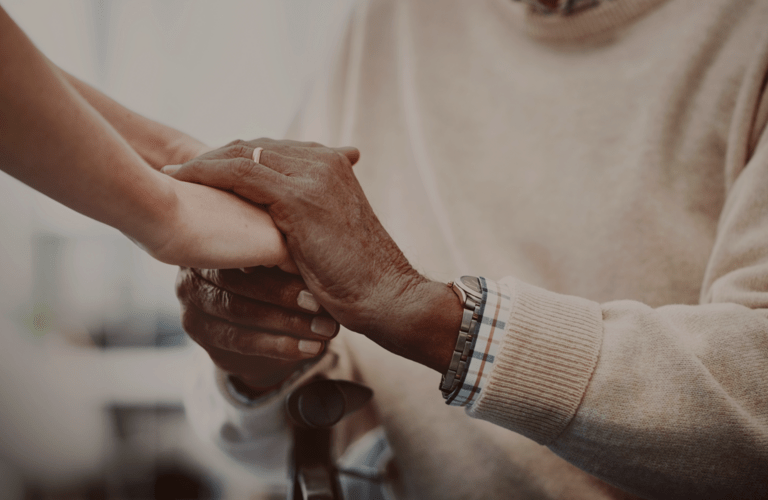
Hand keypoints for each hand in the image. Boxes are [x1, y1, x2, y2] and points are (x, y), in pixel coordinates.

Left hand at [165, 139, 461, 372]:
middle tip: (182, 171)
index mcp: (333, 166)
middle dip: (216, 157)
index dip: (235, 157)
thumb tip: (275, 225)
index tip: (204, 170)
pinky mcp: (300, 198)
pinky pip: (241, 174)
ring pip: (244, 154)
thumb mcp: (330, 234)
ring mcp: (314, 176)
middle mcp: (325, 161)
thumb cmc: (357, 277)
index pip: (272, 149)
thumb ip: (306, 215)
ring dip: (204, 163)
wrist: (385, 297)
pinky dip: (208, 174)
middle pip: (254, 145)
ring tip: (174, 176)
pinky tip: (182, 183)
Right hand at [176, 266, 339, 390]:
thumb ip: (288, 254)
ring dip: (287, 326)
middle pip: (236, 286)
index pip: (240, 253)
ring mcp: (191, 307)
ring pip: (239, 315)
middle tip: (322, 309)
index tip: (316, 285)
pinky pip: (240, 343)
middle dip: (285, 298)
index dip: (278, 270)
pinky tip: (310, 348)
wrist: (262, 317)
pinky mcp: (201, 337)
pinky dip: (280, 346)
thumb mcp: (282, 258)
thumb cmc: (277, 272)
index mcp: (211, 241)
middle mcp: (191, 272)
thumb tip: (316, 262)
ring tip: (324, 332)